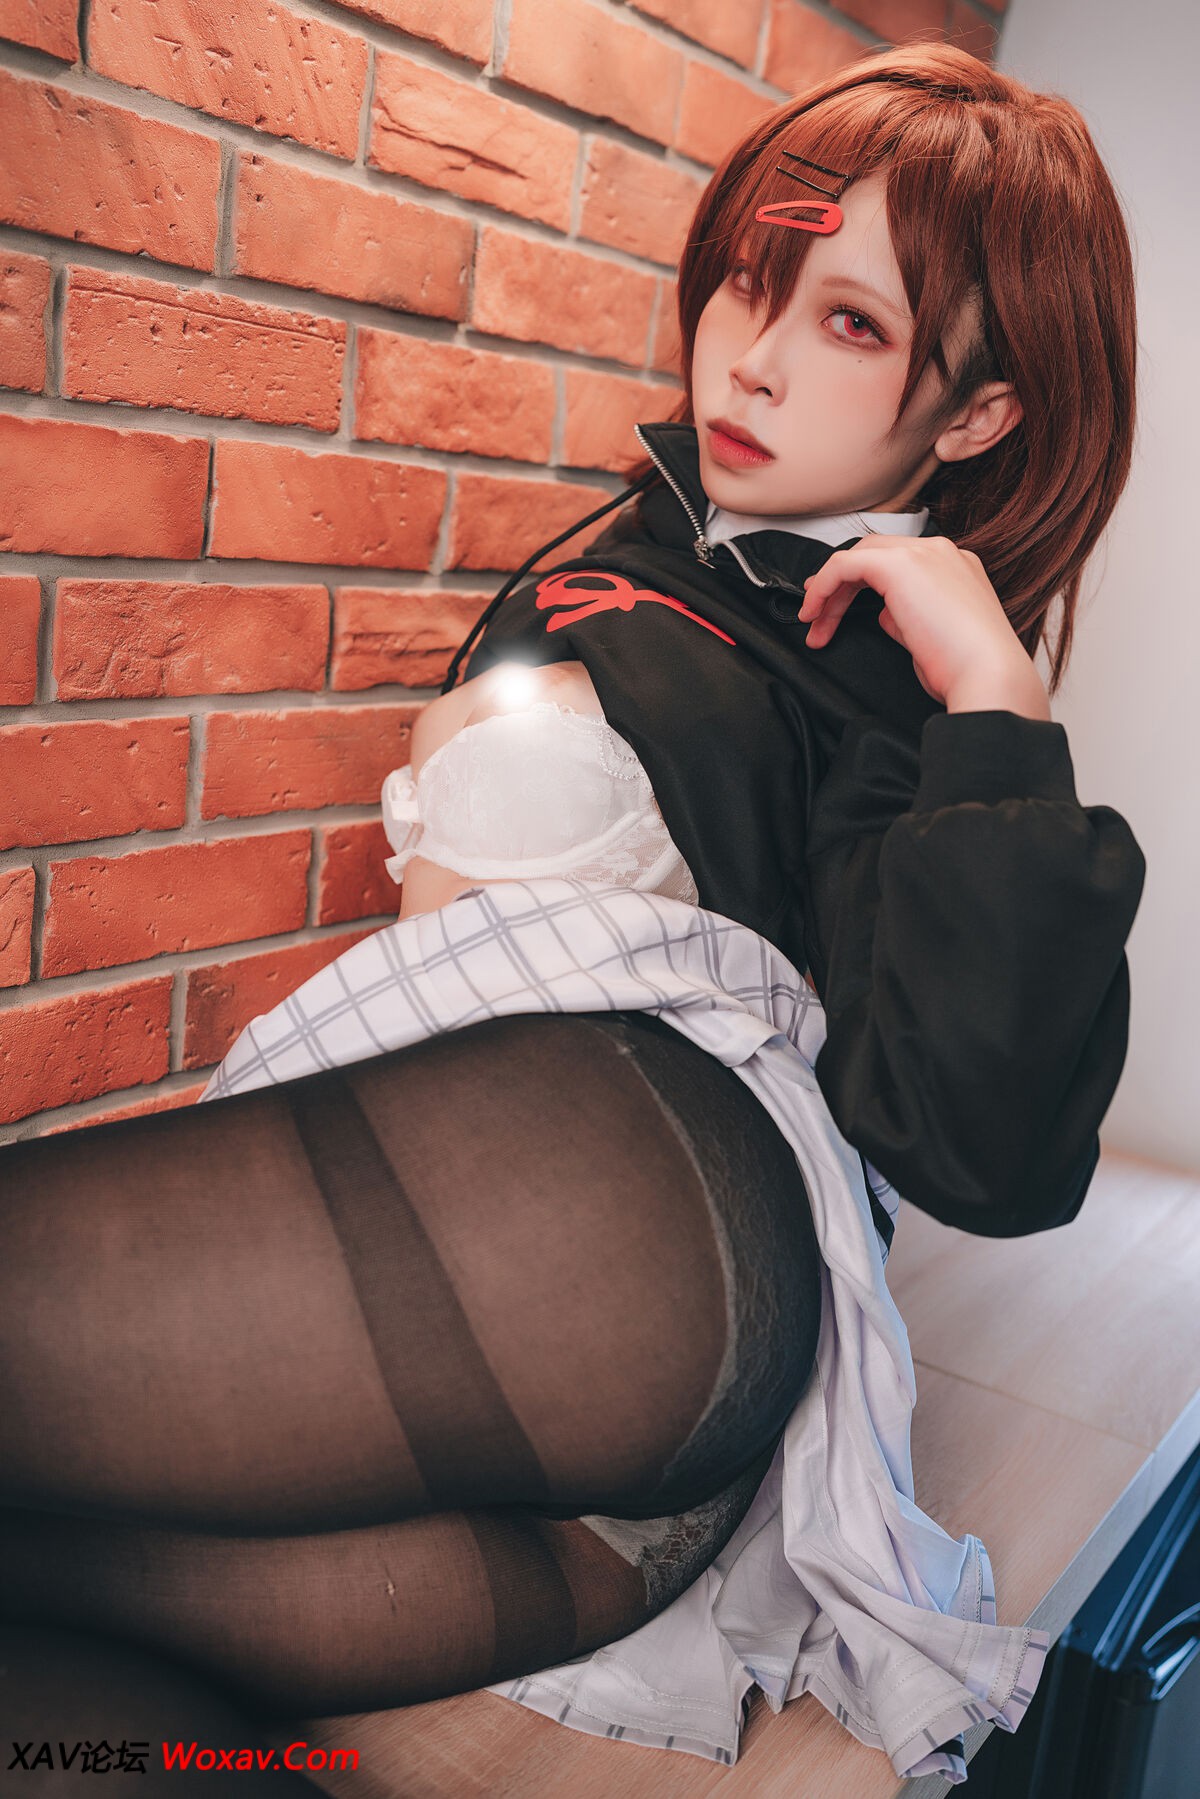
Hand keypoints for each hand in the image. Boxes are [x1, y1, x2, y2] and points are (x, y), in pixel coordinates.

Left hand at [797, 534, 1049, 716]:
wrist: (986, 674)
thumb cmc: (965, 668)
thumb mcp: (930, 636)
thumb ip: (907, 617)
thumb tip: (883, 614)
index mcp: (955, 567)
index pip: (898, 563)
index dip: (861, 583)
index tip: (834, 609)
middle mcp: (941, 552)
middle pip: (875, 554)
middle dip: (841, 585)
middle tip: (815, 614)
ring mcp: (922, 553)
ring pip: (860, 556)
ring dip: (830, 589)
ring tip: (812, 622)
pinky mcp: (900, 564)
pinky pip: (846, 564)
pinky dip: (824, 585)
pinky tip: (814, 612)